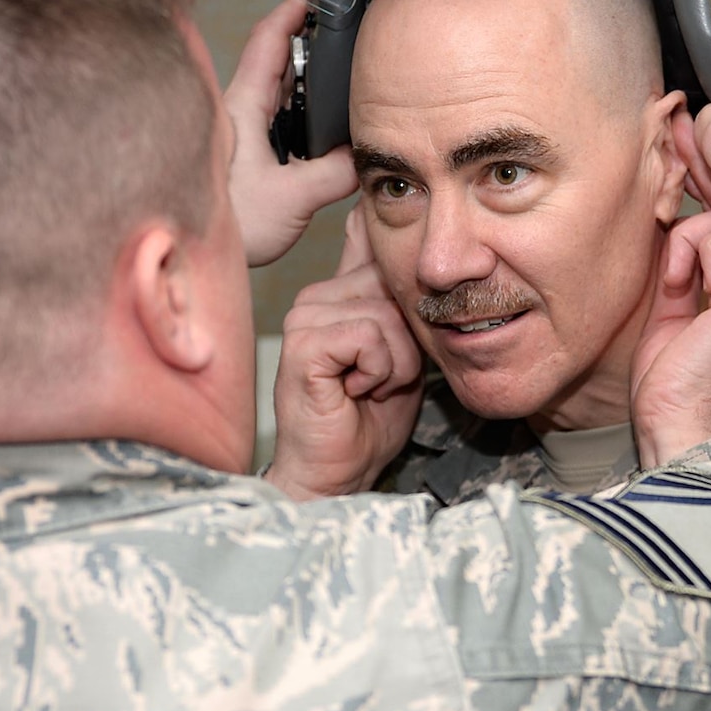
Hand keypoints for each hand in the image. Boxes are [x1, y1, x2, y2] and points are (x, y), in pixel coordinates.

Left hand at [226, 0, 356, 265]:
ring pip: (281, 89)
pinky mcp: (247, 153)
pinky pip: (280, 118)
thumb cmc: (228, 225)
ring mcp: (242, 131)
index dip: (296, 6)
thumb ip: (337, 173)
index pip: (271, 38)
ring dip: (310, 78)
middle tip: (348, 26)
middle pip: (280, 58)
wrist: (189, 258)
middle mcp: (240, 111)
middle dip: (313, 39)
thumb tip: (372, 156)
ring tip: (344, 71)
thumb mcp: (292, 198)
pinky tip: (324, 125)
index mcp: (244, 105)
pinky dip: (303, 110)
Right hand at [264, 212, 424, 499]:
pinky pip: (369, 337)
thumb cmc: (367, 420)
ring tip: (369, 387)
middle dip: (407, 340)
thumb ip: (398, 302)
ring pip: (385, 313)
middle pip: (392, 284)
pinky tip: (355, 392)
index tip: (402, 321)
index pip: (370, 243)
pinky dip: (379, 371)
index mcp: (335, 294)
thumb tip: (395, 237)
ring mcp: (304, 319)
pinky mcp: (303, 345)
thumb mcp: (399, 351)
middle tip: (383, 378)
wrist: (337, 473)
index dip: (400, 271)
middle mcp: (315, 298)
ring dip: (396, 362)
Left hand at [631, 205, 710, 466]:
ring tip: (675, 280)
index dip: (698, 239)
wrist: (674, 426)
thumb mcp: (668, 321)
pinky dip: (700, 245)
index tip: (670, 277)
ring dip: (695, 239)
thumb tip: (674, 243)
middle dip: (695, 233)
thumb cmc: (669, 390)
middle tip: (671, 276)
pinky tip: (681, 282)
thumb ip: (678, 282)